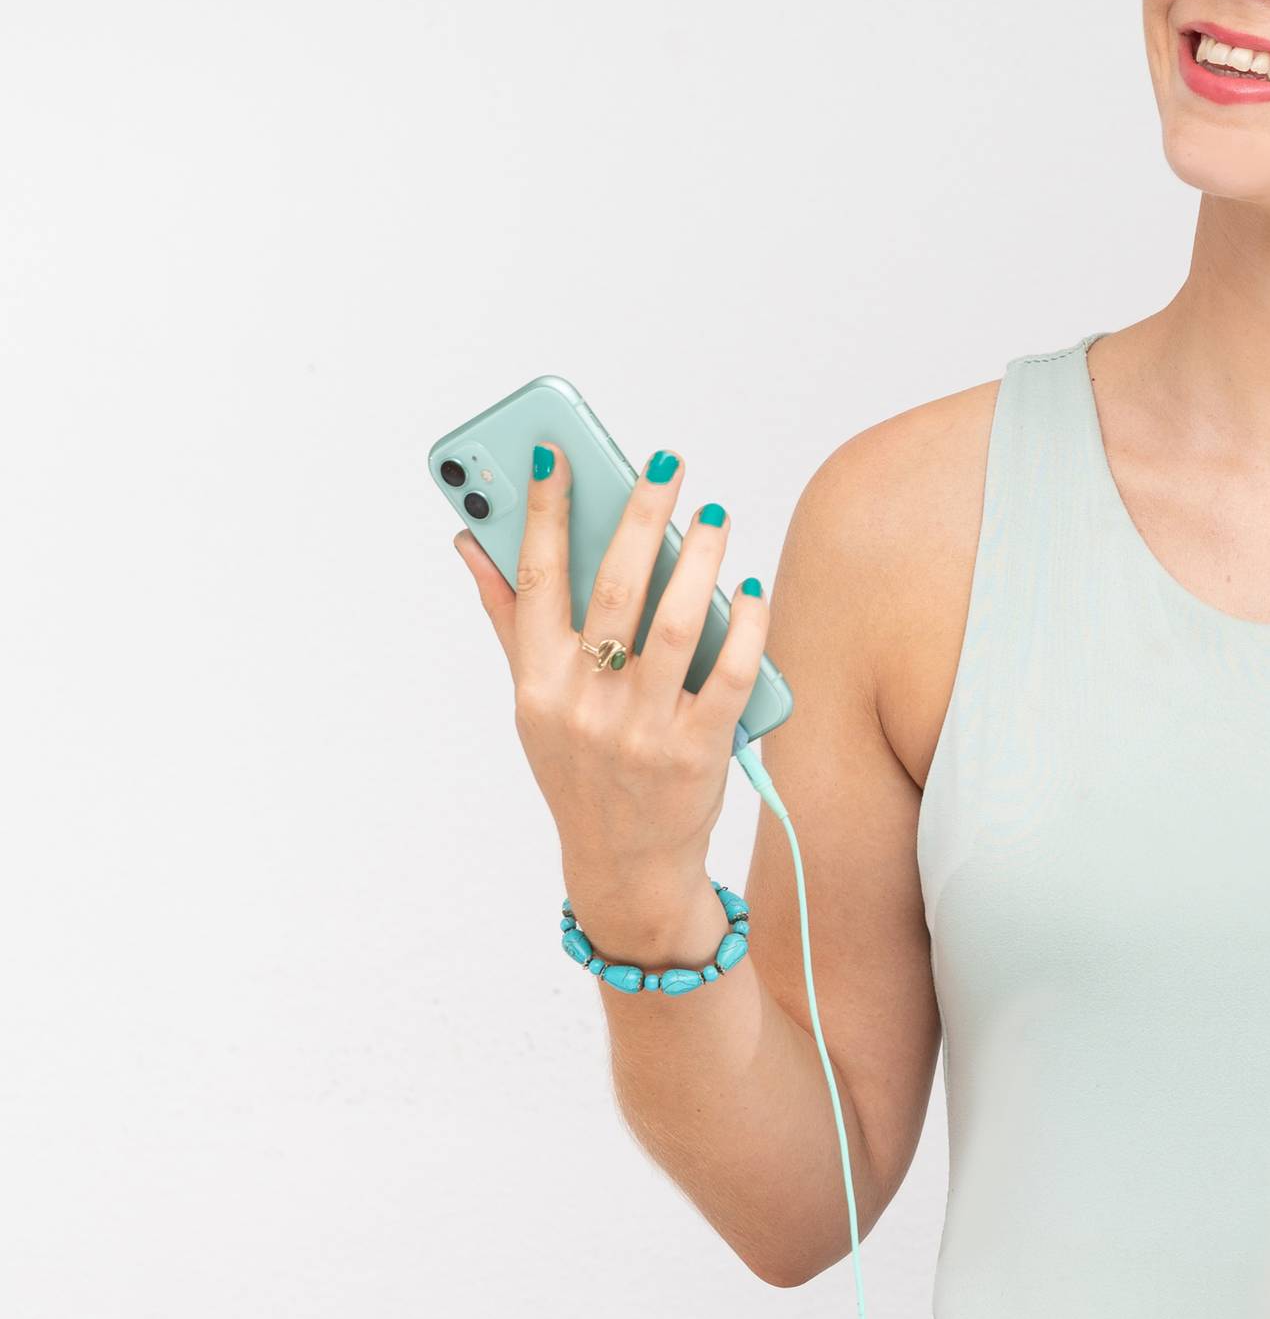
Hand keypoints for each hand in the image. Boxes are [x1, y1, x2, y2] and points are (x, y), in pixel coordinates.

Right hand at [452, 435, 771, 945]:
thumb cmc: (580, 770)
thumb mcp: (533, 704)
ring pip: (676, 623)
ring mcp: (642, 731)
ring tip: (713, 515)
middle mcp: (584, 705)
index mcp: (537, 684)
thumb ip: (509, 618)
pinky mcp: (698, 754)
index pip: (536, 579)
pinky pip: (730, 676)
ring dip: (699, 559)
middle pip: (613, 589)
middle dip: (640, 515)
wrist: (626, 865)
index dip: (543, 511)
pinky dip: (746, 629)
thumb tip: (470, 540)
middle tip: (666, 463)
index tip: (555, 452)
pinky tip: (751, 590)